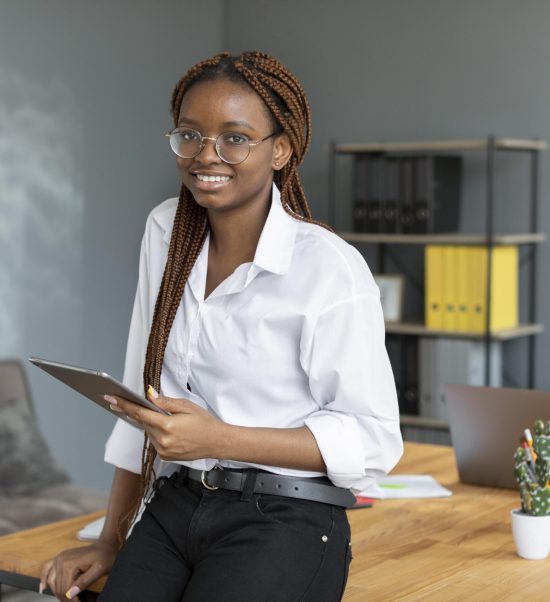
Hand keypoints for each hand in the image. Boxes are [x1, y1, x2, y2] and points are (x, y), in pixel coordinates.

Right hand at [40, 541, 116, 599]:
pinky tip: (43, 588)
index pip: (65, 589)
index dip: (70, 600)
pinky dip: (43, 578)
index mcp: (69, 564)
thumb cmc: (105, 557)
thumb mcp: (99, 570)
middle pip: (57, 587)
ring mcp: (59, 558)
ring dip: (56, 592)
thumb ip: (84, 582)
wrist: (106, 546)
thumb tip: (70, 594)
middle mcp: (61, 560)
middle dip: (65, 598)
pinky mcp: (60, 558)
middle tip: (75, 601)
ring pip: (51, 581)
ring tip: (66, 599)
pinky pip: (46, 568)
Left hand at [107, 389, 226, 460]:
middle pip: (143, 423)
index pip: (139, 413)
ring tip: (162, 417)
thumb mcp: (187, 406)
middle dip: (138, 413)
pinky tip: (168, 428)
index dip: (123, 405)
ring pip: (148, 432)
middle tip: (127, 403)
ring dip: (150, 424)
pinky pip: (155, 441)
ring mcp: (163, 451)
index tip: (110, 398)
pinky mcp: (165, 457)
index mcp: (167, 426)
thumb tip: (149, 395)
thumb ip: (165, 401)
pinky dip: (157, 433)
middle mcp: (162, 441)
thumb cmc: (205, 422)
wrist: (217, 442)